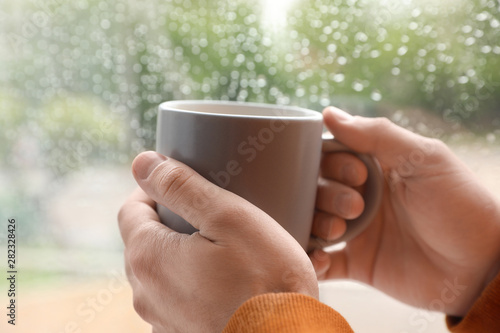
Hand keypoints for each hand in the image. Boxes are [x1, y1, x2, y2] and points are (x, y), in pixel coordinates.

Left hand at [118, 152, 317, 331]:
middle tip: (207, 211)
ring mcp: (163, 320)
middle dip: (169, 221)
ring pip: (162, 272)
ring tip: (221, 245)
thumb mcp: (229, 218)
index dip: (152, 190)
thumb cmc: (267, 281)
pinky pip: (179, 298)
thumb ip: (181, 187)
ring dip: (182, 253)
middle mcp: (145, 293)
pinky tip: (227, 281)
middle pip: (145, 242)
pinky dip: (194, 282)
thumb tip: (142, 162)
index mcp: (149, 258)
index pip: (131, 211)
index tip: (179, 183)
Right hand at [310, 107, 499, 315]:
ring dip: (316, 224)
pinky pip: (322, 262)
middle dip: (327, 195)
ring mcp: (357, 231)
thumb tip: (328, 113)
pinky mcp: (357, 264)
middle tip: (355, 208)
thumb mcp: (423, 159)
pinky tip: (322, 258)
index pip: (331, 155)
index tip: (358, 175)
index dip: (332, 162)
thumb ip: (377, 134)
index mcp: (375, 168)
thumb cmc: (459, 206)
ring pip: (314, 222)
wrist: (481, 267)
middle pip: (317, 188)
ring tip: (339, 233)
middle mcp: (360, 197)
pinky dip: (313, 260)